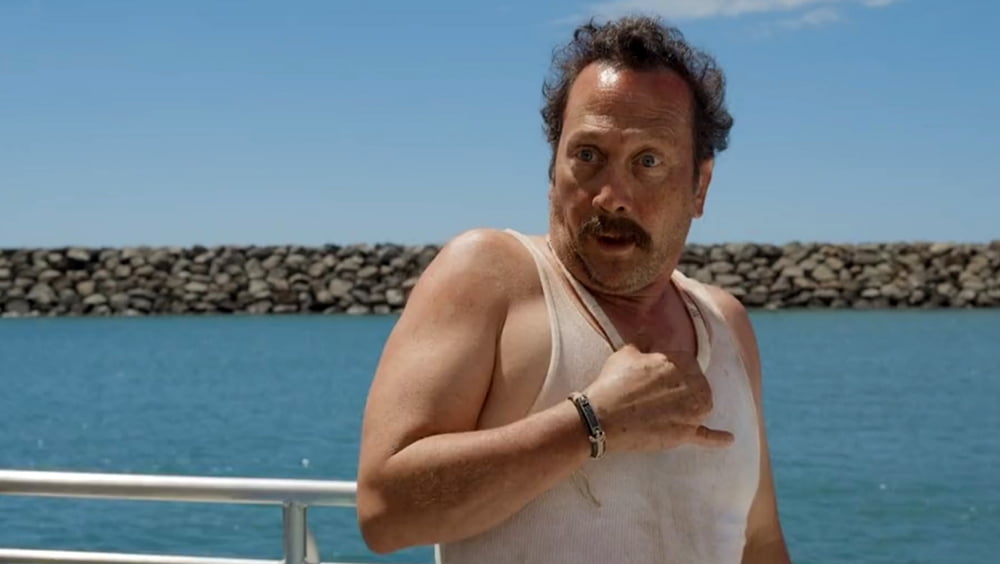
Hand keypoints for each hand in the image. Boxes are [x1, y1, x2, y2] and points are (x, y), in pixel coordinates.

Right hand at [582, 344, 733, 451]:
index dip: (667, 371)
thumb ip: (643, 342)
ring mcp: (693, 412)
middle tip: (650, 395)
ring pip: (700, 407)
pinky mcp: (686, 434)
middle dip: (679, 389)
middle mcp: (695, 386)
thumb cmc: (614, 382)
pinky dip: (718, 438)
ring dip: (688, 408)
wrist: (603, 417)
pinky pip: (706, 436)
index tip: (651, 377)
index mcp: (684, 362)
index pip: (687, 363)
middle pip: (697, 386)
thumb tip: (647, 331)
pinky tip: (729, 439)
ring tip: (662, 411)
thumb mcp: (627, 353)